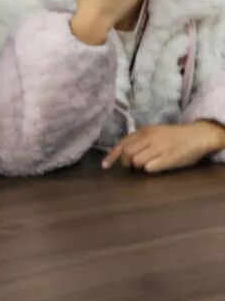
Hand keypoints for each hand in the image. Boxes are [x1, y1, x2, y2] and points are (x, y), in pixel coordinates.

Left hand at [102, 121, 224, 172]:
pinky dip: (149, 169)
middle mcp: (149, 138)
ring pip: (136, 161)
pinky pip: (150, 167)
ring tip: (146, 165)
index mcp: (144, 131)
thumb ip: (139, 140)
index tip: (104, 166)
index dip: (111, 155)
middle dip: (125, 163)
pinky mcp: (169, 158)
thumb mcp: (153, 133)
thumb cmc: (173, 136)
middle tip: (131, 166)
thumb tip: (121, 153)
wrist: (196, 136)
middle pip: (126, 154)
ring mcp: (159, 148)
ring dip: (137, 167)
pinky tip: (155, 167)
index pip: (122, 143)